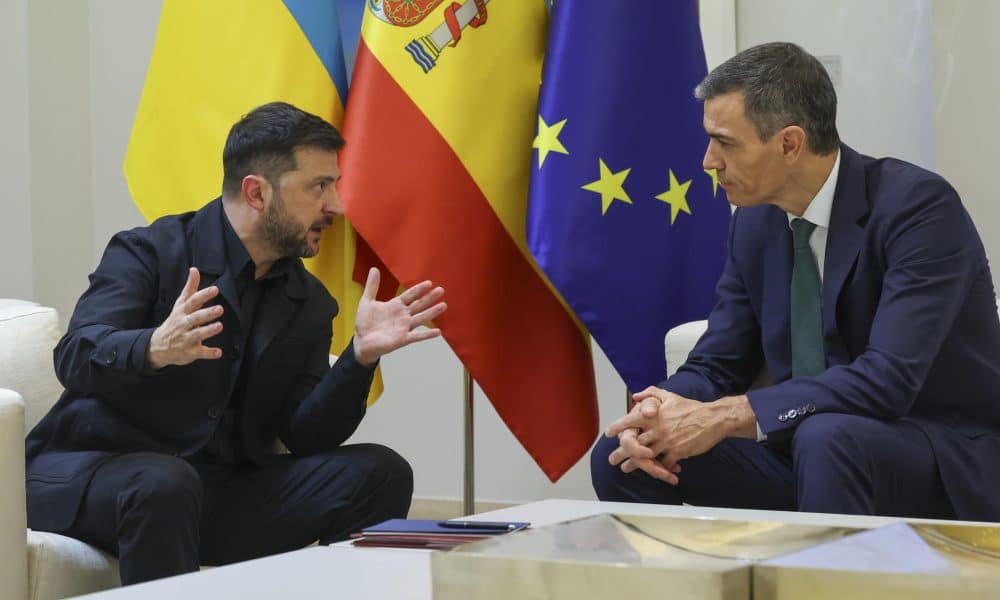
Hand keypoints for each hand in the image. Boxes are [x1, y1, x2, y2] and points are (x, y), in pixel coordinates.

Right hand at [146, 267, 223, 368]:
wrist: (157, 346)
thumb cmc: (175, 321)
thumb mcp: (180, 305)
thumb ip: (190, 288)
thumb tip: (194, 269)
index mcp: (182, 311)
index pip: (193, 301)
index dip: (204, 295)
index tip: (215, 289)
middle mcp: (183, 324)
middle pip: (195, 317)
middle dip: (207, 313)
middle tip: (220, 308)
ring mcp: (186, 338)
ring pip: (198, 334)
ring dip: (208, 330)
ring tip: (219, 326)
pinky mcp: (190, 352)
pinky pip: (200, 353)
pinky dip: (209, 353)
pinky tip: (219, 353)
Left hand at [353, 268, 446, 364]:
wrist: (361, 341)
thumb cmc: (365, 323)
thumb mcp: (367, 301)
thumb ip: (372, 286)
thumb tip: (374, 269)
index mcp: (396, 305)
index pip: (410, 295)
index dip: (419, 289)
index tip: (429, 283)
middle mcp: (403, 315)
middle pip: (418, 305)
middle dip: (429, 298)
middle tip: (440, 290)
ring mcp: (404, 327)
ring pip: (421, 318)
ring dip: (432, 313)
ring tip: (443, 305)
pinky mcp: (402, 339)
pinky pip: (417, 336)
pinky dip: (427, 334)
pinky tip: (438, 332)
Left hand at [606, 387, 742, 482]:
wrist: (713, 419)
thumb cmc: (691, 408)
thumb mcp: (670, 396)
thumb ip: (651, 394)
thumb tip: (635, 396)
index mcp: (654, 415)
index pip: (630, 421)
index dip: (617, 427)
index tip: (608, 434)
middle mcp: (657, 428)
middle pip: (634, 443)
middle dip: (622, 452)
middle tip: (613, 459)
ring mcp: (667, 441)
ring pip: (645, 456)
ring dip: (635, 464)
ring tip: (626, 468)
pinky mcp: (677, 452)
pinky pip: (663, 463)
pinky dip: (659, 468)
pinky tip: (655, 471)